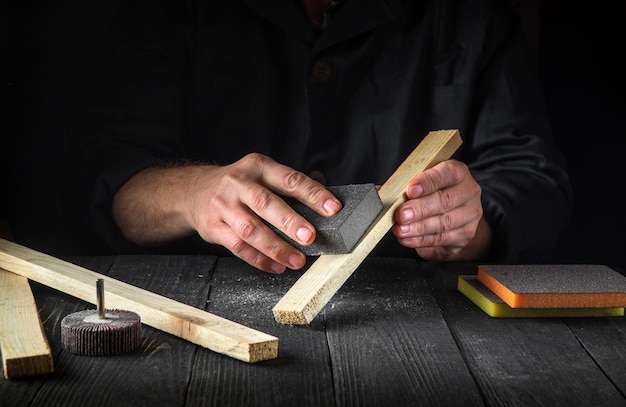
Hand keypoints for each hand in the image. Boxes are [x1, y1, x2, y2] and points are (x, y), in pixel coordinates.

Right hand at [113, 153, 341, 272]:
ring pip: (250, 229)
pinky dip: (259, 260)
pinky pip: (238, 247)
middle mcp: (239, 184)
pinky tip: (277, 266)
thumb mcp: (261, 173)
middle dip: (289, 221)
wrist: (194, 192)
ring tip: (296, 260)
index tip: (333, 208)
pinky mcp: (214, 228)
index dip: (312, 194)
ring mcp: (224, 206)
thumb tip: (325, 198)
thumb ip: (289, 186)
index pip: (289, 179)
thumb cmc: (239, 185)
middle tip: (310, 237)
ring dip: (276, 247)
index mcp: (257, 167)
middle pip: (265, 203)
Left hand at [391, 160, 491, 260]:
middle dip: (419, 209)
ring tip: (401, 230)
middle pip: (444, 200)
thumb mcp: (422, 183)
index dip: (426, 182)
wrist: (460, 215)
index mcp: (457, 173)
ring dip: (418, 228)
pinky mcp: (466, 234)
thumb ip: (403, 185)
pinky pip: (442, 239)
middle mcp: (468, 191)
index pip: (444, 174)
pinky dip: (421, 240)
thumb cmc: (436, 194)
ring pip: (443, 223)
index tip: (410, 190)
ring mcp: (470, 214)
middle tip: (401, 215)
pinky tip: (408, 239)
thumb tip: (378, 192)